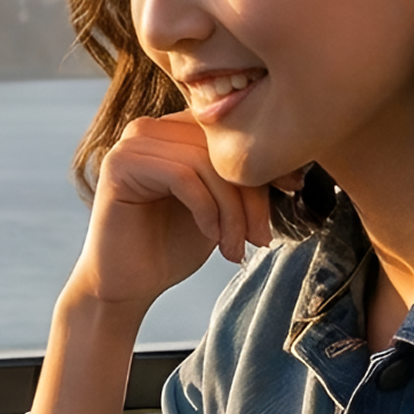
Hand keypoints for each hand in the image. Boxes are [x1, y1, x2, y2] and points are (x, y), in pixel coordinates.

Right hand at [68, 113, 275, 323]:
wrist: (128, 285)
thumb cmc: (171, 246)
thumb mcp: (219, 206)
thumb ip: (239, 177)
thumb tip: (290, 160)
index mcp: (174, 129)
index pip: (231, 131)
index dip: (265, 159)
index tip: (292, 190)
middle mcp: (151, 128)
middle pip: (220, 146)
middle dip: (251, 194)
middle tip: (261, 237)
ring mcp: (132, 143)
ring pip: (205, 162)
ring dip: (231, 210)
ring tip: (236, 247)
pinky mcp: (120, 165)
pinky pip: (182, 176)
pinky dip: (207, 210)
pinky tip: (212, 238)